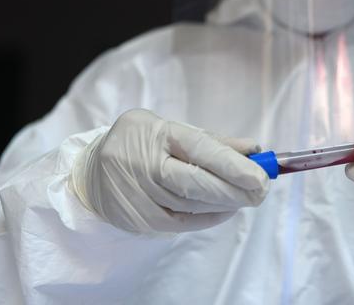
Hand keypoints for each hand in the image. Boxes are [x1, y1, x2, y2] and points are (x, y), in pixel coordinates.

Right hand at [69, 109, 268, 232]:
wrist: (92, 169)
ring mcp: (137, 193)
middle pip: (195, 183)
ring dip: (225, 203)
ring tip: (246, 197)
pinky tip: (225, 209)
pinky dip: (208, 217)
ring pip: (191, 205)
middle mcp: (143, 163)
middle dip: (234, 189)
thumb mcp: (174, 130)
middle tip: (262, 191)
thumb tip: (254, 148)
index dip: (232, 165)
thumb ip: (213, 141)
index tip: (262, 175)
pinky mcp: (137, 219)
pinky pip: (181, 223)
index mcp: (156, 133)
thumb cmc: (144, 143)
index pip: (200, 150)